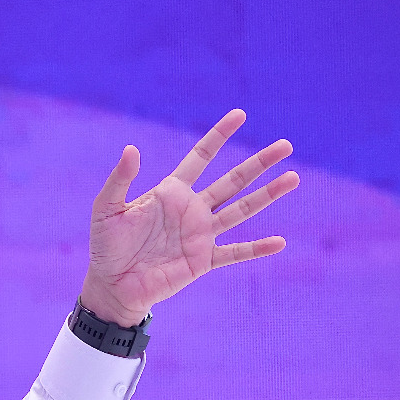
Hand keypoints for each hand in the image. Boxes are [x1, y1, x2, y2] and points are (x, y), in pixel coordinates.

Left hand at [80, 109, 298, 326]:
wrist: (111, 285)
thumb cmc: (106, 246)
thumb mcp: (107, 208)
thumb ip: (120, 179)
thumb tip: (132, 148)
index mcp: (171, 192)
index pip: (201, 158)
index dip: (218, 136)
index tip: (239, 115)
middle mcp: (192, 209)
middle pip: (233, 180)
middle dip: (259, 163)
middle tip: (286, 145)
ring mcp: (200, 235)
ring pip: (241, 210)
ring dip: (268, 195)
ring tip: (293, 178)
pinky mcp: (203, 261)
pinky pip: (235, 252)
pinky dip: (257, 249)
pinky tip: (279, 242)